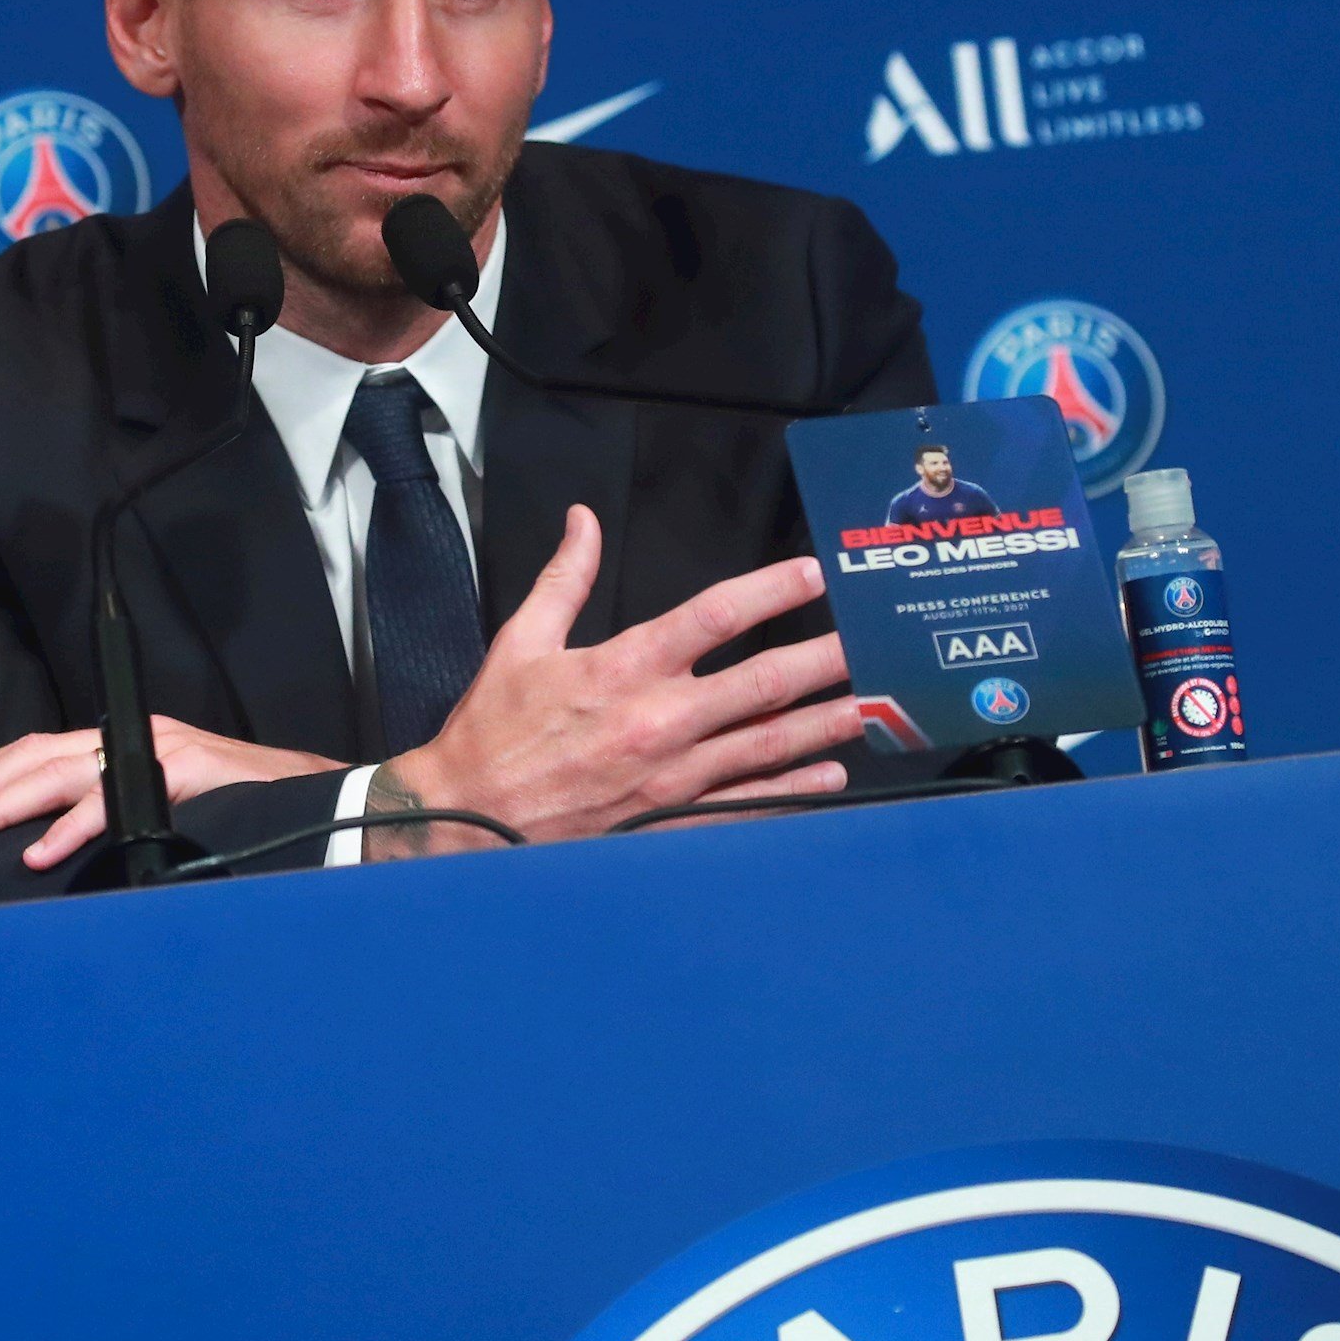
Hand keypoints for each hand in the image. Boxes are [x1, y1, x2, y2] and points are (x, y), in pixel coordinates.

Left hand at [0, 716, 343, 870]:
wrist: (319, 796)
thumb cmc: (241, 809)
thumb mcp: (165, 805)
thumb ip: (114, 813)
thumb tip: (47, 845)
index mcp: (123, 743)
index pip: (35, 750)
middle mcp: (133, 738)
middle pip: (34, 757)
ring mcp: (158, 751)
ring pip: (59, 774)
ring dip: (0, 807)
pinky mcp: (185, 773)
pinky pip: (118, 802)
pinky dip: (72, 830)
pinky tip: (37, 855)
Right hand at [376, 507, 856, 852]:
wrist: (465, 819)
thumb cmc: (492, 733)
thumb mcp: (520, 643)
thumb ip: (563, 579)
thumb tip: (583, 520)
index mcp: (622, 668)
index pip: (712, 616)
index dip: (770, 590)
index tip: (814, 573)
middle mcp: (658, 721)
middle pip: (761, 682)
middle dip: (824, 658)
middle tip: (873, 640)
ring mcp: (670, 777)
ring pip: (765, 744)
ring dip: (824, 722)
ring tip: (874, 704)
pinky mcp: (668, 820)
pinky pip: (745, 805)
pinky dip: (792, 791)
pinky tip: (832, 776)